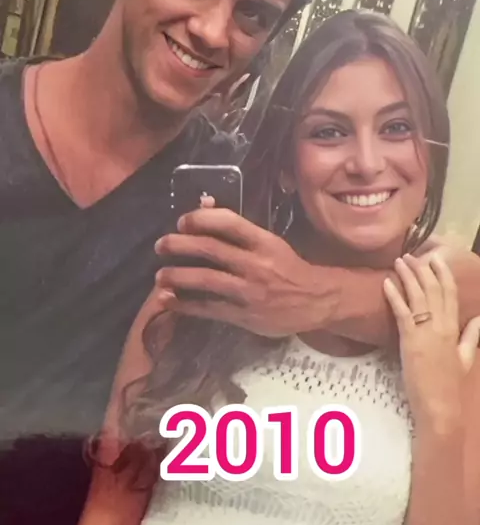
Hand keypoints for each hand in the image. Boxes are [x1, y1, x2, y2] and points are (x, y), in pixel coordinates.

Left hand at [155, 208, 327, 336]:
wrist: (316, 301)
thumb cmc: (288, 268)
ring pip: (206, 280)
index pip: (228, 222)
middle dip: (179, 245)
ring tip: (159, 276)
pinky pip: (210, 308)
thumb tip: (201, 208)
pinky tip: (170, 301)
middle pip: (210, 249)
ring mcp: (250, 291)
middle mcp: (256, 264)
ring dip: (177, 276)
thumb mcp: (269, 244)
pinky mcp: (245, 315)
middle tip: (160, 246)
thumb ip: (238, 231)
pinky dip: (187, 305)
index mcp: (264, 242)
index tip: (181, 222)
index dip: (200, 219)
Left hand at [384, 253, 479, 429]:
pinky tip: (386, 282)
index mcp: (455, 327)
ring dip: (407, 276)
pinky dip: (393, 295)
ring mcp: (425, 331)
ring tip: (399, 262)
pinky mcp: (409, 340)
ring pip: (417, 295)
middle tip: (410, 255)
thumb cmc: (449, 384)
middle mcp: (441, 324)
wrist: (439, 405)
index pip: (450, 293)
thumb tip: (479, 319)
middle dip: (422, 269)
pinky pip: (401, 311)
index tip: (435, 258)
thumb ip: (472, 336)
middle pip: (432, 289)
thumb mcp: (466, 358)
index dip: (442, 273)